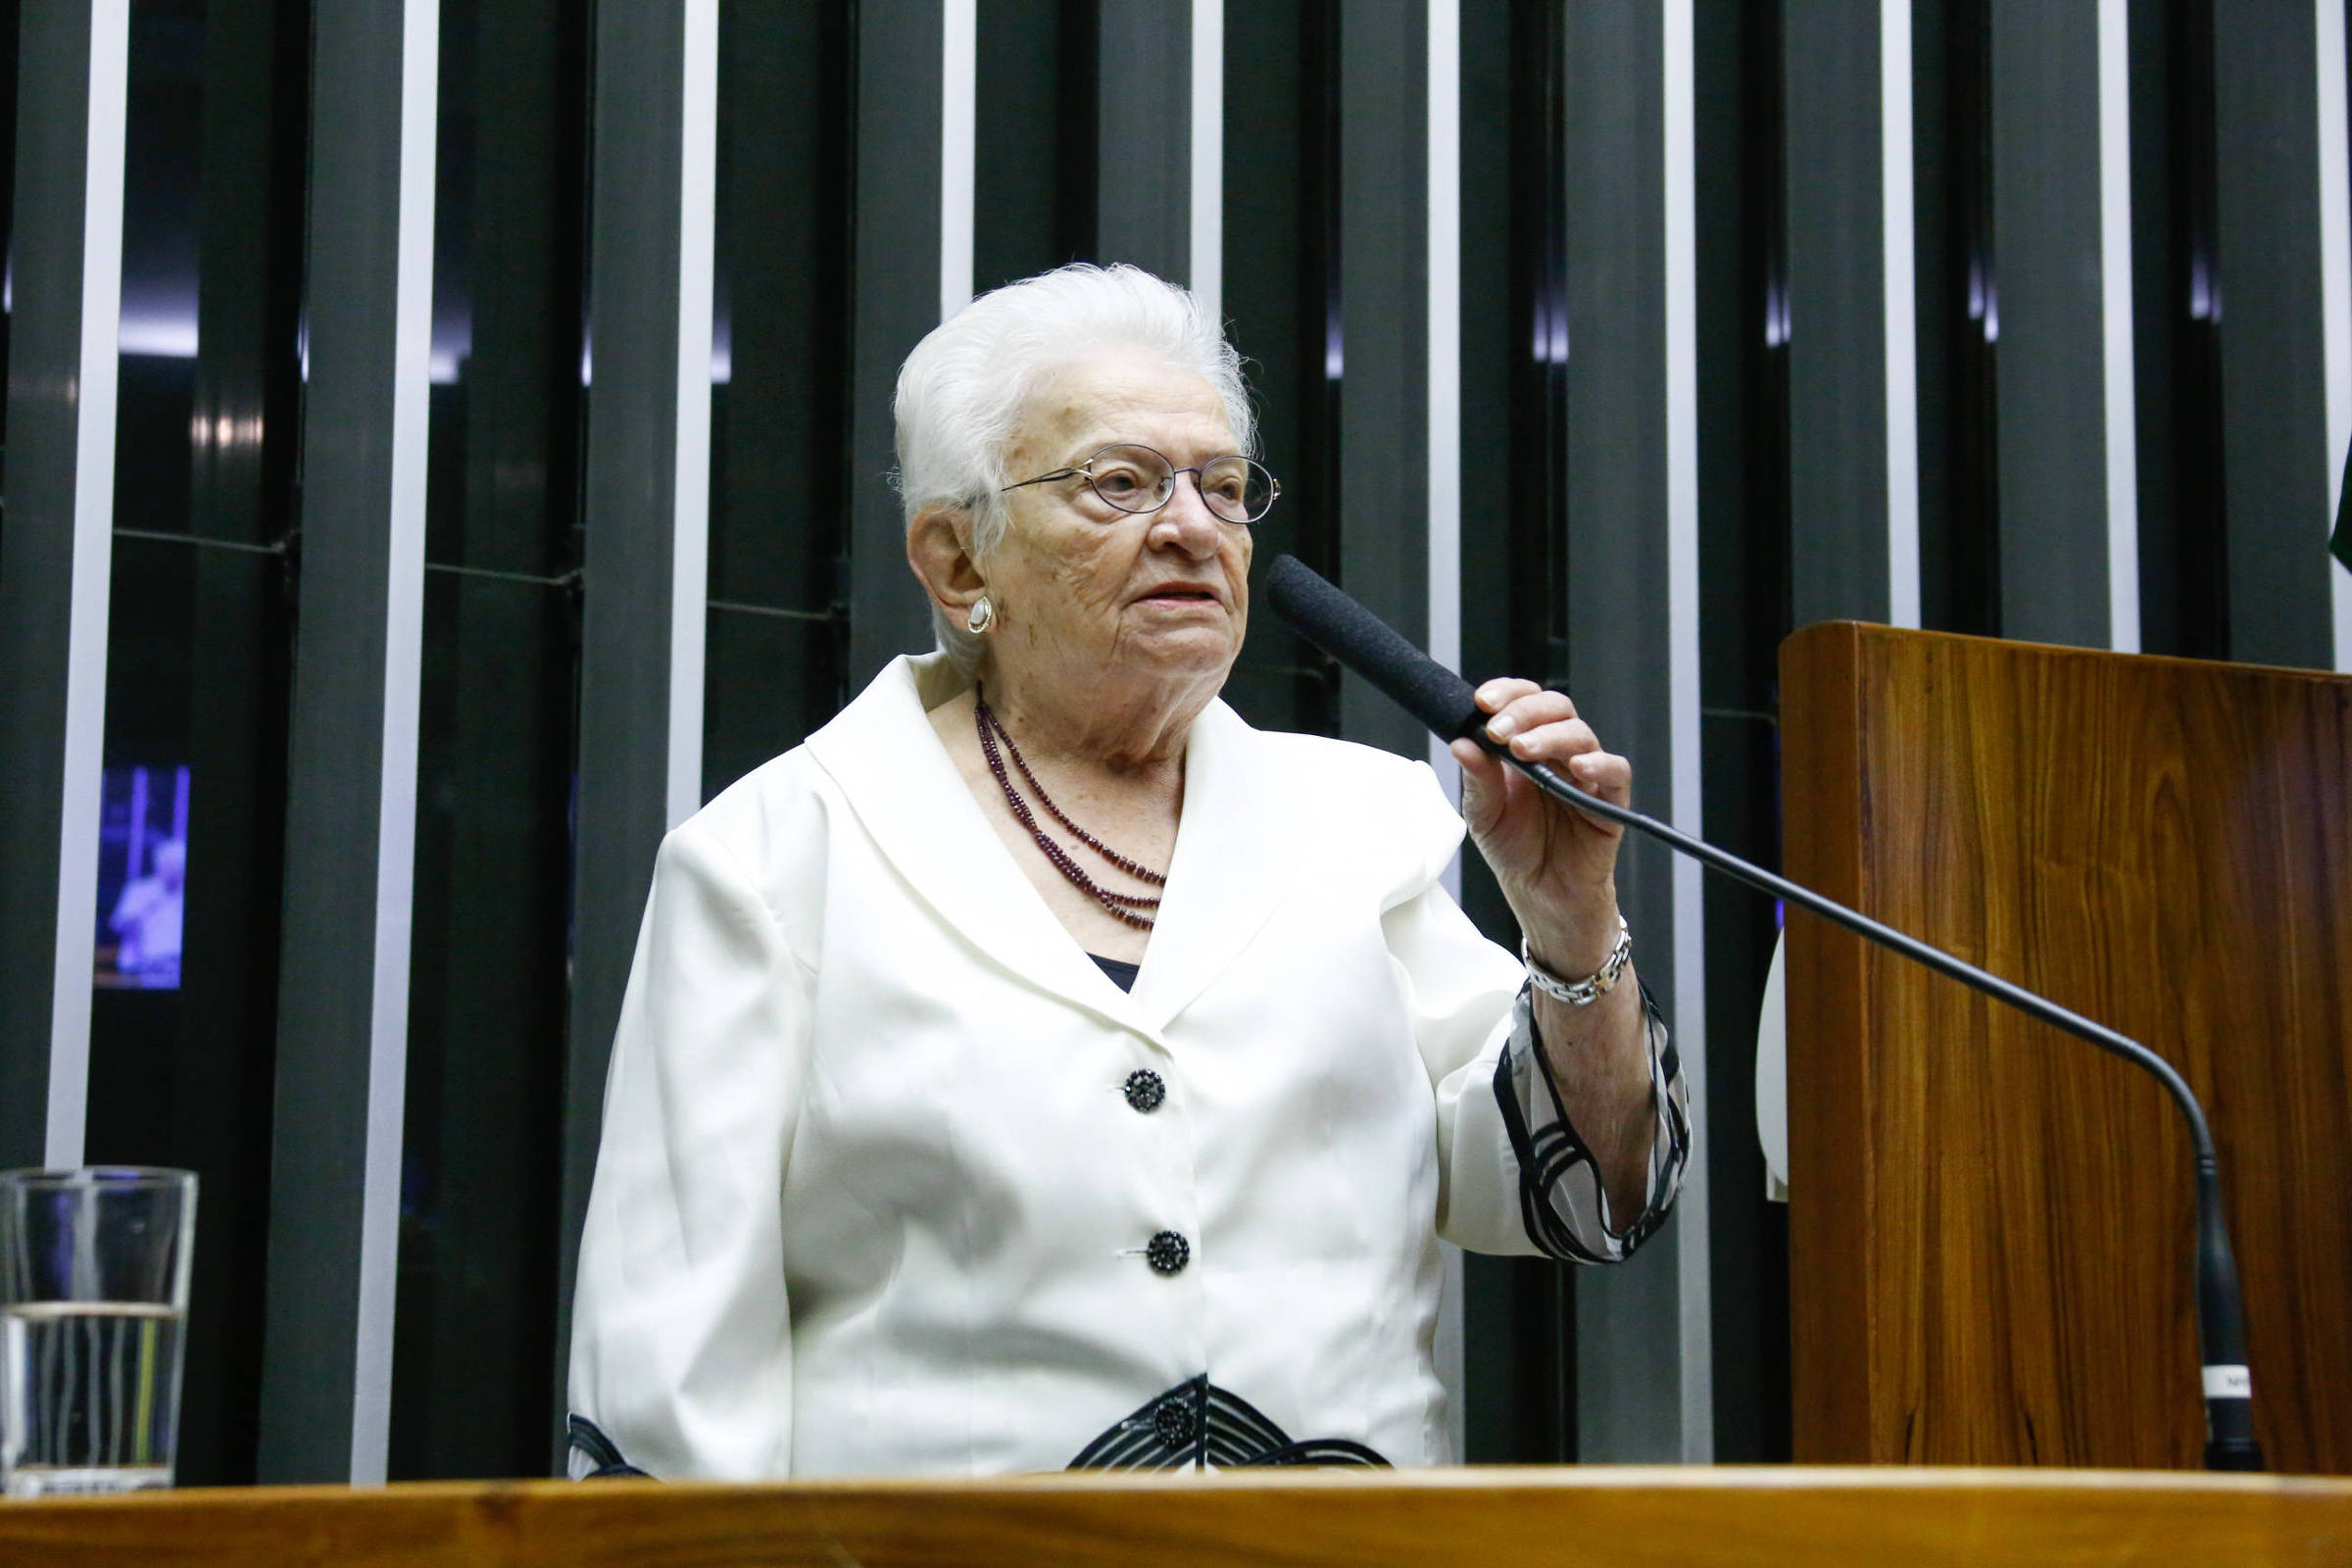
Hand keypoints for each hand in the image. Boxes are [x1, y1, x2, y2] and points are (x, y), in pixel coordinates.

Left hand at [1447, 678, 1629, 975]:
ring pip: (1580, 734)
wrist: (1541, 894)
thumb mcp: (1484, 814)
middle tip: (1499, 731)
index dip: (1507, 693)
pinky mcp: (1608, 800)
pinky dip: (1600, 764)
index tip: (1482, 702)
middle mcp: (1557, 753)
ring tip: (1523, 750)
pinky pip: (1615, 771)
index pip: (1523, 702)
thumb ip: (1478, 778)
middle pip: (1555, 708)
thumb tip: (1462, 743)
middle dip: (1524, 712)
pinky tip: (1578, 768)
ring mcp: (1585, 773)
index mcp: (1526, 747)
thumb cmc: (1516, 849)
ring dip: (1551, 736)